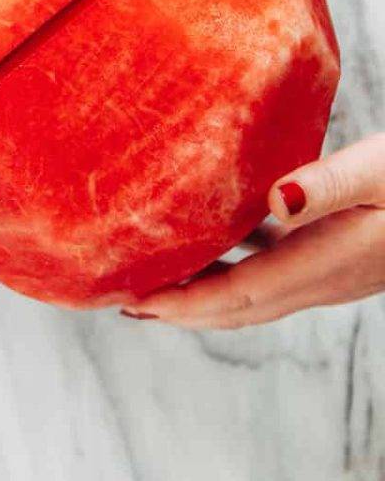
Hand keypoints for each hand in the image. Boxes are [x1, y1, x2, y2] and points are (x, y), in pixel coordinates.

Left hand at [123, 136, 384, 328]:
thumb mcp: (383, 169)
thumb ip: (326, 185)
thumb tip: (271, 203)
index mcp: (326, 263)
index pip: (233, 296)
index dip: (178, 304)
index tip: (129, 302)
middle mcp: (327, 280)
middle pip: (235, 308)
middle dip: (178, 311)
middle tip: (121, 303)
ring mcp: (339, 274)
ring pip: (256, 294)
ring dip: (205, 293)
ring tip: (155, 283)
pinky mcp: (348, 258)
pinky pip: (277, 273)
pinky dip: (237, 267)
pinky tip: (219, 241)